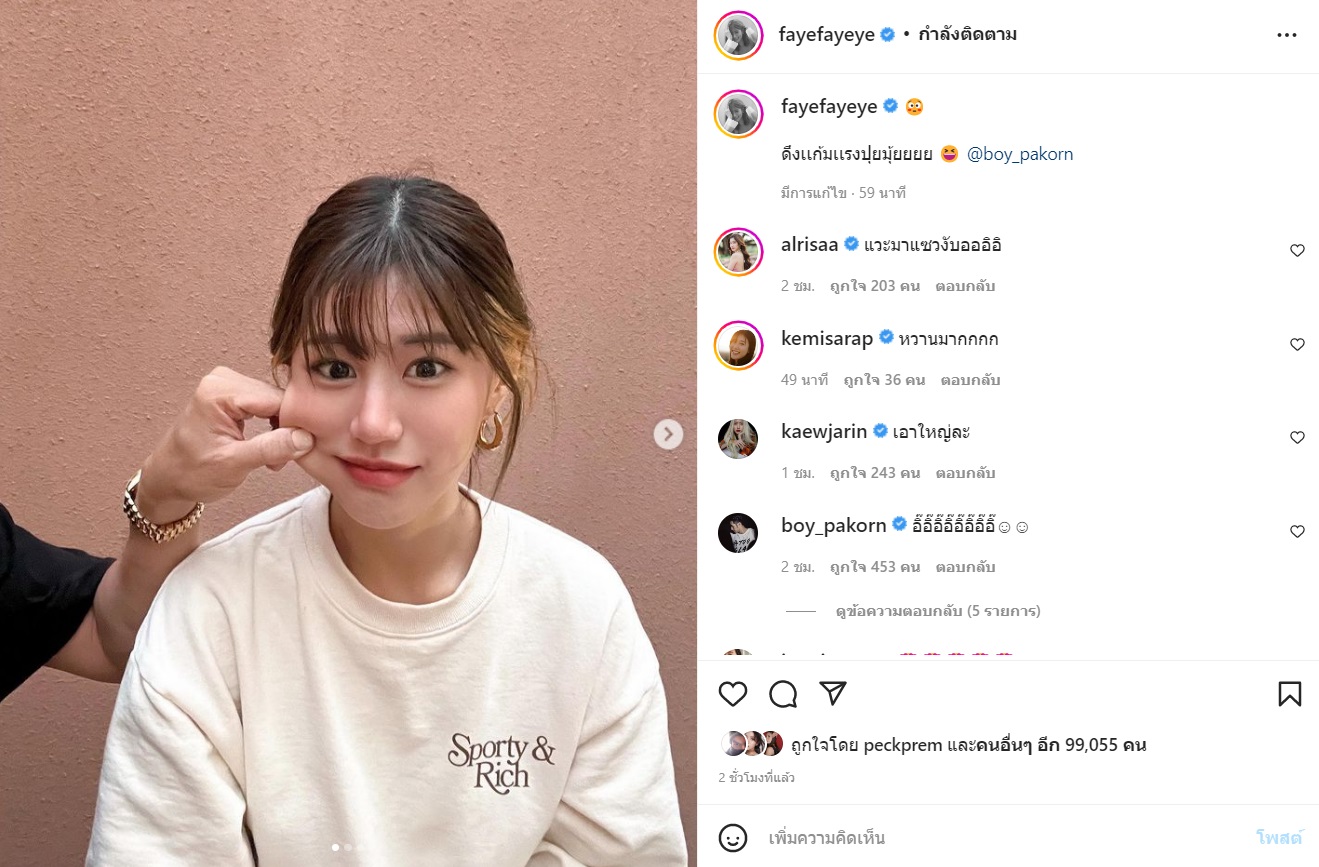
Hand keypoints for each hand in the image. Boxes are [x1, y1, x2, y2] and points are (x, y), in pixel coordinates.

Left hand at [136, 367, 314, 520]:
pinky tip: (268, 445)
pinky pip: (267, 405)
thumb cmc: (190, 473)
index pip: (275, 399)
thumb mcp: (233, 465)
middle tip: (281, 460)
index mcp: (219, 391)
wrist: (168, 478)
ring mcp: (228, 385)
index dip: (295, 423)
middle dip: (287, 429)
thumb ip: (270, 449)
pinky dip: (273, 427)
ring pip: (276, 403)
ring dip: (282, 430)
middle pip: (277, 398)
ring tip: (273, 457)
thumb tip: (305, 437)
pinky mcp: (233, 394)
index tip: (303, 448)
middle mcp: (224, 380)